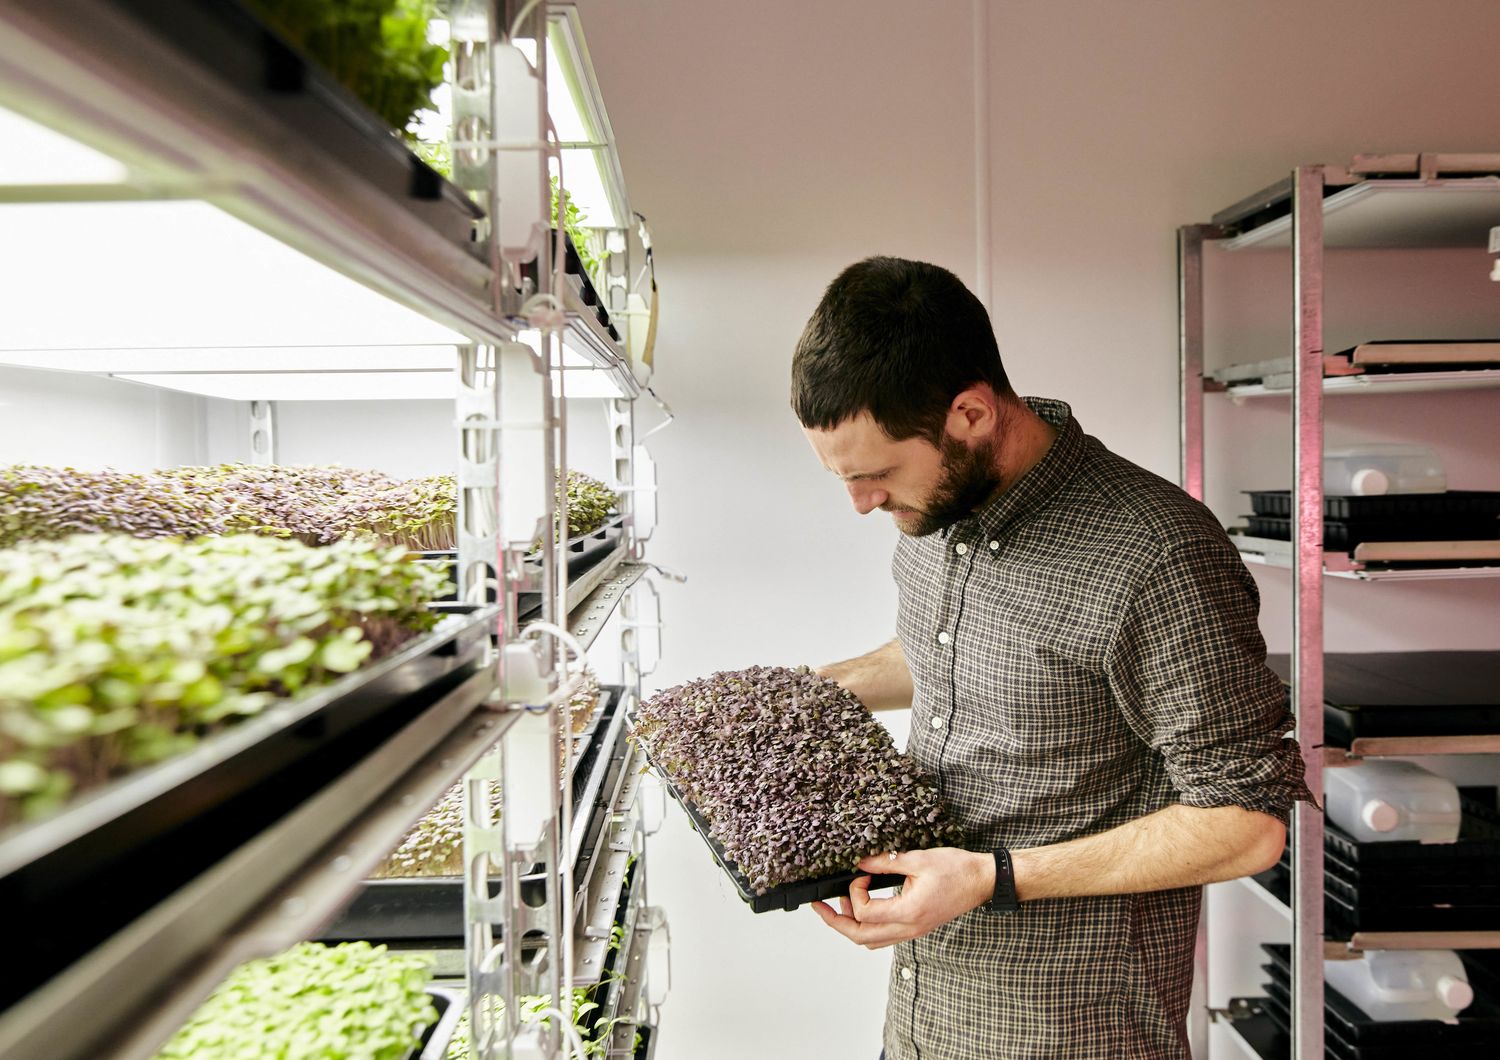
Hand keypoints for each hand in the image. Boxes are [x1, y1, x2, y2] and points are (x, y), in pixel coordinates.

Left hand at [810, 848, 993, 948]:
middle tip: (820, 908)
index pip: (865, 913)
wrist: (982, 881)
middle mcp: (909, 928)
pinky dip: (868, 927)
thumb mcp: (918, 859)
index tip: (860, 874)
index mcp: (908, 912)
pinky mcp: (916, 928)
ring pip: (872, 942)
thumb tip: (860, 864)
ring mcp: (913, 931)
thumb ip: (885, 863)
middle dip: (837, 922)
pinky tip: (865, 909)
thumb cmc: (957, 870)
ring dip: (852, 926)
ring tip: (842, 906)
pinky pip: (885, 937)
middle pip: (861, 938)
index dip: (855, 892)